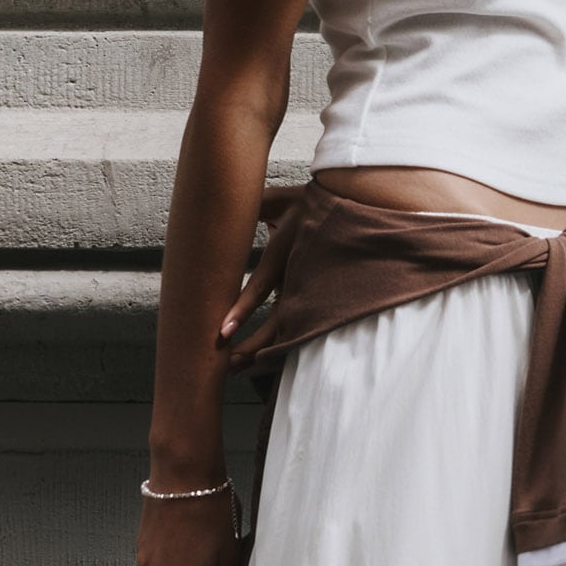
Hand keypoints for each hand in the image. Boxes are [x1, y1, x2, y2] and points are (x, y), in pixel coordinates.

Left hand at [219, 179, 308, 372]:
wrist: (346, 205)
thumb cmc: (303, 202)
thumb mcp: (274, 198)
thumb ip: (248, 205)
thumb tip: (219, 200)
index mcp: (284, 252)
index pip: (260, 287)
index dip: (242, 310)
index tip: (223, 332)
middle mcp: (297, 276)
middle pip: (275, 322)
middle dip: (250, 346)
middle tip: (226, 363)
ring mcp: (308, 289)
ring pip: (286, 329)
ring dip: (261, 350)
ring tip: (235, 367)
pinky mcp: (313, 296)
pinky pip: (295, 325)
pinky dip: (277, 343)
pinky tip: (259, 358)